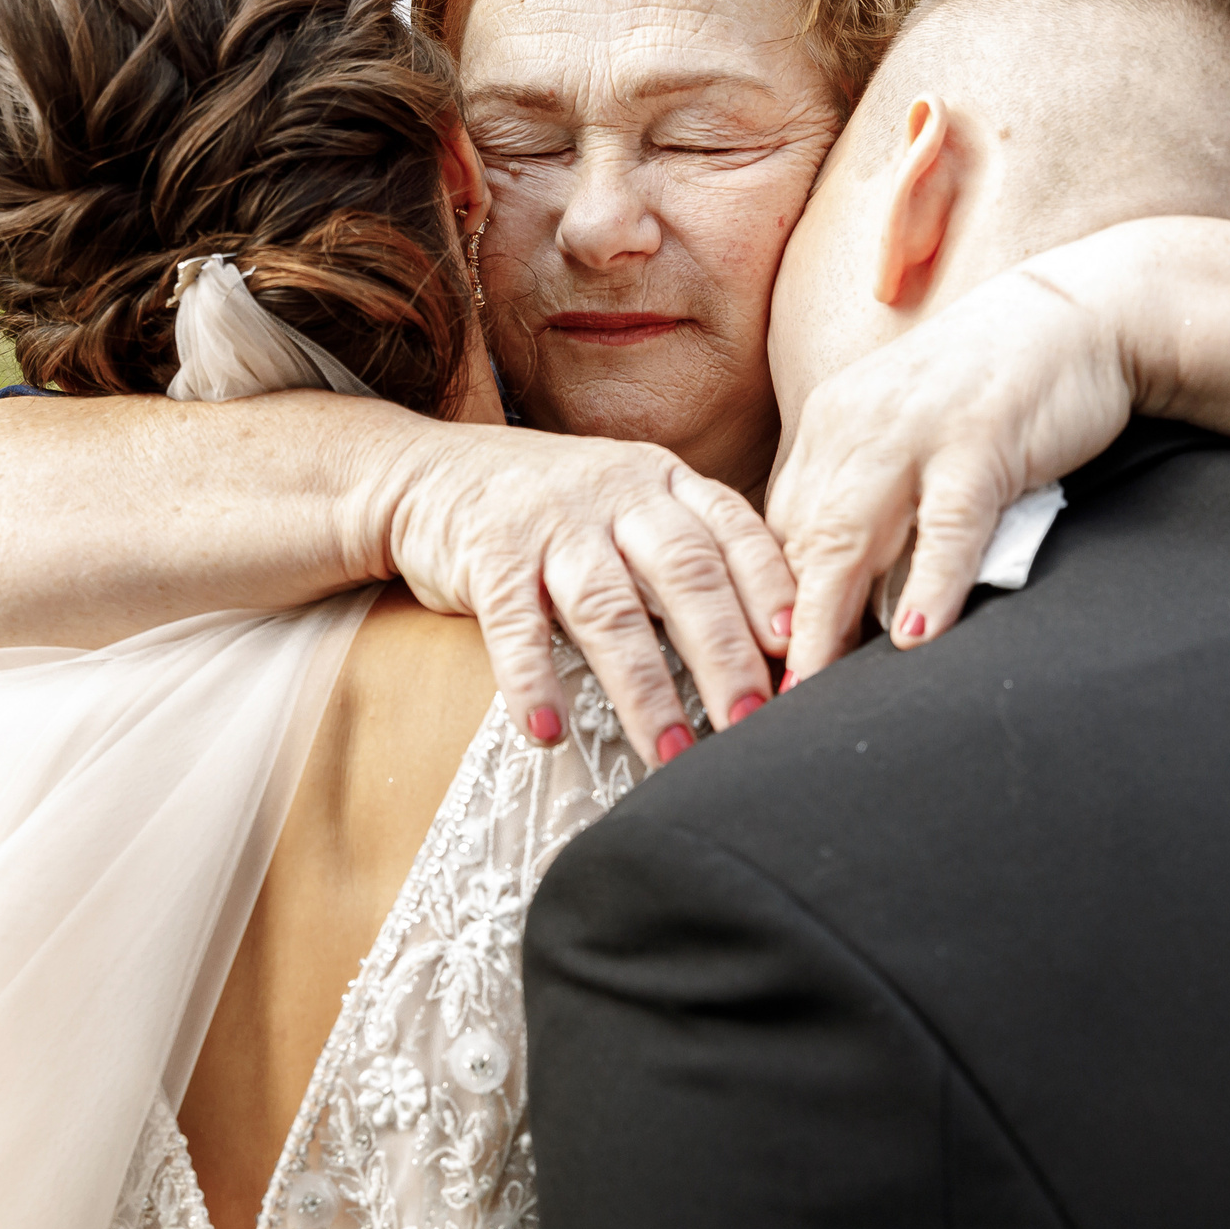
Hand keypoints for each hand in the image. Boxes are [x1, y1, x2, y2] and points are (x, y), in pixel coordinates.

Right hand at [384, 425, 794, 767]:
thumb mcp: (631, 510)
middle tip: (750, 722)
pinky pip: (514, 625)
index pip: (732, 533)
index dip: (770, 589)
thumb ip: (691, 557)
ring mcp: (551, 523)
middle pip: (684, 574)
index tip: (796, 649)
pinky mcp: (488, 555)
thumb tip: (776, 646)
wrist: (432, 476)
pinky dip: (531, 682)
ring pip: (609, 609)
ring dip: (643, 688)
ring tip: (672, 752)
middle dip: (723, 653)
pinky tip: (548, 733)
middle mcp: (617, 495)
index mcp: (664, 483)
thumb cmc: (555, 512)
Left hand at [768, 246, 1142, 683]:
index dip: (761, 606)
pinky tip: (916, 636)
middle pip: (797, 542)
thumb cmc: (996, 390)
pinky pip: (949, 523)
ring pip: (852, 536)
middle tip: (759, 705)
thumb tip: (838, 591)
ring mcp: (916, 431)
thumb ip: (869, 498)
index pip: (775, 530)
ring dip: (828, 619)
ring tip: (812, 690)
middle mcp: (855, 425)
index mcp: (829, 426)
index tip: (750, 671)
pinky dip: (932, 581)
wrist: (1088, 314)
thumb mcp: (908, 436)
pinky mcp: (982, 438)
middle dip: (774, 628)